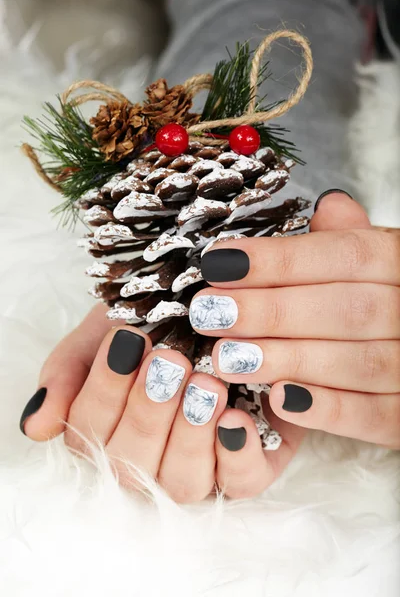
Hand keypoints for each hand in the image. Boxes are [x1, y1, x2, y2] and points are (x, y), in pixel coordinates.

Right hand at [21, 306, 302, 500]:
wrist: (221, 310)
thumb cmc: (159, 320)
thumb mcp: (107, 330)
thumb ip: (68, 372)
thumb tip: (37, 427)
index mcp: (106, 429)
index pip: (89, 431)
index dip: (106, 390)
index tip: (129, 339)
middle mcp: (146, 458)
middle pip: (131, 465)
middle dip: (148, 411)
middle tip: (171, 360)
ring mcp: (196, 466)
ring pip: (182, 483)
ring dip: (190, 434)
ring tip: (207, 385)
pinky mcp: (246, 464)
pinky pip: (239, 483)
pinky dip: (236, 456)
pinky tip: (236, 419)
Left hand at [191, 191, 399, 449]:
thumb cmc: (391, 301)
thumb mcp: (380, 263)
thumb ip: (351, 241)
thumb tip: (329, 205)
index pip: (346, 255)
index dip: (279, 260)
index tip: (218, 263)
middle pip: (346, 309)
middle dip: (270, 311)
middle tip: (209, 313)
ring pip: (357, 363)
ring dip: (286, 360)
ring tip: (225, 357)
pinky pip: (375, 417)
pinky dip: (328, 410)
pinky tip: (276, 400)